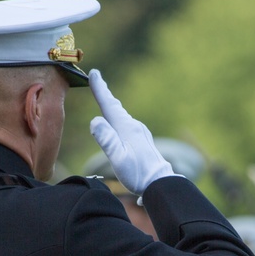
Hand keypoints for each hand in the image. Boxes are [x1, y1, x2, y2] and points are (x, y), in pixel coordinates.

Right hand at [88, 69, 174, 194]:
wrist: (159, 182)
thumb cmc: (137, 173)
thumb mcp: (118, 157)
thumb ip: (106, 139)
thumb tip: (95, 120)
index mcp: (126, 128)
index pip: (109, 105)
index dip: (100, 89)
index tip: (94, 73)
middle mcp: (134, 126)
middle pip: (115, 107)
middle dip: (105, 94)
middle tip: (97, 79)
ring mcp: (140, 133)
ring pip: (122, 116)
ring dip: (112, 106)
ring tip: (106, 99)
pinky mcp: (142, 141)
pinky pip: (127, 124)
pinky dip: (119, 118)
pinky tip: (119, 123)